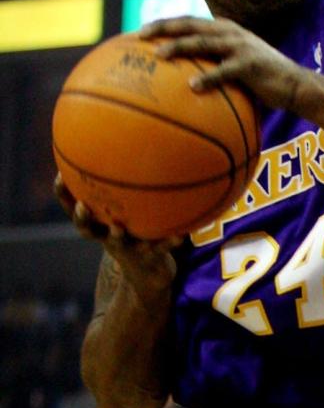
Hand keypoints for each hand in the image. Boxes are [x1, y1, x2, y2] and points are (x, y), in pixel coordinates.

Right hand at [55, 174, 180, 302]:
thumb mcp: (124, 207)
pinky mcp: (149, 257)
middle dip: (82, 219)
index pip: (73, 207)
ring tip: (117, 227)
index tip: (59, 179)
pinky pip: (160, 249)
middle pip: (87, 230)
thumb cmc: (134, 228)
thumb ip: (119, 182)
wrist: (149, 269)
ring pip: (118, 243)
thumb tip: (120, 138)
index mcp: (99, 222)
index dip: (64, 196)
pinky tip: (181, 235)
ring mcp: (127, 248)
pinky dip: (169, 242)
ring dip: (116, 235)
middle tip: (81, 207)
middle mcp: (107, 236)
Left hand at [141, 17, 306, 110]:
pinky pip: (224, 71)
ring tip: (159, 56)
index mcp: (223, 30)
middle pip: (189, 24)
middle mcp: (229, 32)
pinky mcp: (250, 64)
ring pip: (202, 42)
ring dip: (178, 47)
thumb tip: (185, 84)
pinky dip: (208, 78)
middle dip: (163, 28)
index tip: (140, 32)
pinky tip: (193, 87)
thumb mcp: (236, 67)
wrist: (295, 85)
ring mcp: (239, 46)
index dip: (164, 24)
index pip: (188, 22)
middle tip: (139, 36)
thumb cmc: (262, 80)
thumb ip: (214, 67)